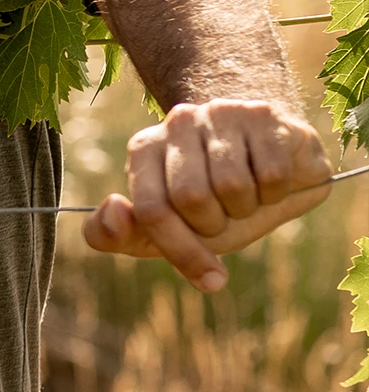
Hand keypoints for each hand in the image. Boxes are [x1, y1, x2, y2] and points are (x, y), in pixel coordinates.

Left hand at [82, 100, 330, 291]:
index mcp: (143, 149)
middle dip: (216, 225)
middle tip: (225, 214)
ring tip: (248, 193)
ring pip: (233, 186)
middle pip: (191, 198)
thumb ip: (118, 234)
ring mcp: (219, 113)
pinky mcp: (262, 113)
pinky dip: (277, 192)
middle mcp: (176, 122)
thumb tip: (114, 208)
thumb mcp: (168, 228)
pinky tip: (271, 178)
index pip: (151, 210)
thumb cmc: (216, 202)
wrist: (276, 164)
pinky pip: (272, 174)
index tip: (211, 279)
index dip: (181, 251)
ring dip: (248, 208)